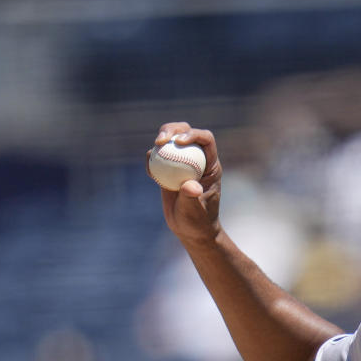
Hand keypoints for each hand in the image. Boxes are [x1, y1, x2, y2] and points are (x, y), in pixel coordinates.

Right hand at [152, 122, 222, 244]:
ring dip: (160, 140)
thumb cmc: (197, 222)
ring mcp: (182, 163)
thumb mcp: (194, 212)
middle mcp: (197, 159)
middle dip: (172, 130)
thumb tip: (190, 186)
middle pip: (186, 133)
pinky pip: (157, 158)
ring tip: (153, 151)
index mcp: (211, 165)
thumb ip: (192, 198)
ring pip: (170, 142)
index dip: (193, 134)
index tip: (179, 142)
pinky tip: (150, 173)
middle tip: (161, 140)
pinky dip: (151, 160)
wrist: (190, 230)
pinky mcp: (168, 170)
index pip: (206, 140)